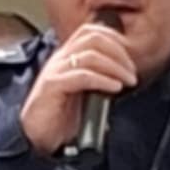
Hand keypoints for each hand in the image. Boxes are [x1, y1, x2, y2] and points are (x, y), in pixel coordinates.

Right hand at [19, 24, 138, 155]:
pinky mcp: (53, 86)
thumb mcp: (84, 94)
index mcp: (67, 57)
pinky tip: (115, 88)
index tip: (130, 59)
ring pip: (90, 55)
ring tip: (128, 80)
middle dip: (119, 52)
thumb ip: (99, 81)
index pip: (90, 32)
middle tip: (132, 71)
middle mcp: (60, 58)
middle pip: (92, 38)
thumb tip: (124, 79)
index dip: (114, 39)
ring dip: (115, 67)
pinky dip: (103, 80)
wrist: (37, 137)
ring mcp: (56, 71)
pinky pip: (82, 76)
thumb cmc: (61, 118)